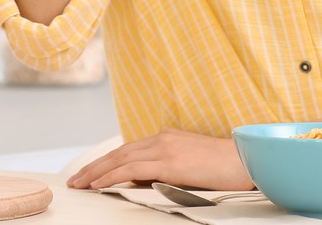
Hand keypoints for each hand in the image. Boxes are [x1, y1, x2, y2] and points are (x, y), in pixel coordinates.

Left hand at [67, 129, 253, 191]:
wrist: (247, 161)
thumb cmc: (225, 167)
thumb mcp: (191, 164)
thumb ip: (168, 167)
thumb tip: (146, 180)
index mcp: (168, 137)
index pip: (129, 149)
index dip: (107, 161)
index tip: (90, 173)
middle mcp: (162, 138)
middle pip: (119, 152)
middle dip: (94, 166)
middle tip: (75, 180)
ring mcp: (165, 148)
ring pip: (120, 159)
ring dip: (96, 172)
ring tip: (79, 184)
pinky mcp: (169, 161)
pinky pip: (131, 169)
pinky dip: (111, 176)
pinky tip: (98, 184)